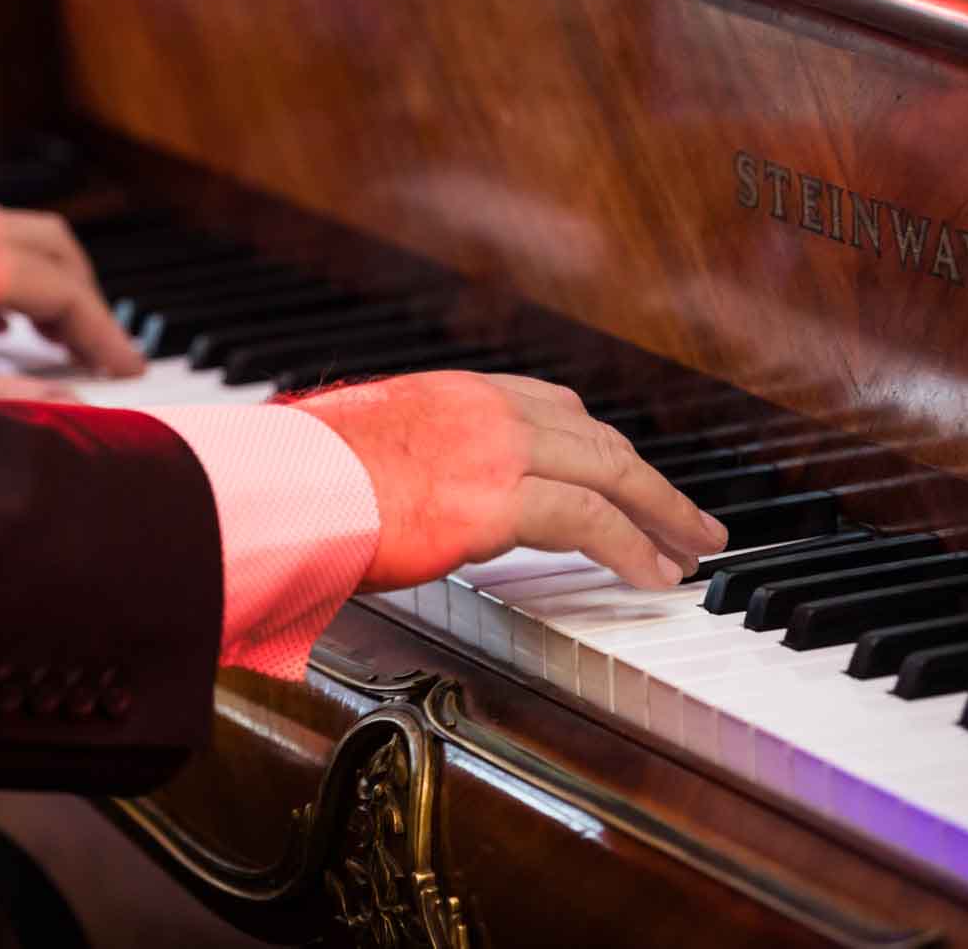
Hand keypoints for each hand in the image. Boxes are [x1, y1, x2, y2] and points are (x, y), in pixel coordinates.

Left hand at [0, 205, 143, 399]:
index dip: (105, 334)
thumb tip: (77, 406)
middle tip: (103, 348)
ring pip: (16, 236)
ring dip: (48, 281)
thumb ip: (11, 399)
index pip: (66, 291)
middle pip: (53, 246)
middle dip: (87, 296)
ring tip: (58, 337)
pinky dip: (9, 273)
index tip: (128, 372)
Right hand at [296, 372, 727, 590]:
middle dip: (648, 477)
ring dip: (660, 512)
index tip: (626, 469)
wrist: (277, 488)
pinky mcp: (498, 499)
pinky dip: (631, 547)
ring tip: (690, 548)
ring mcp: (495, 448)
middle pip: (596, 435)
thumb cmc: (296, 481)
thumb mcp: (355, 454)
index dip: (601, 443)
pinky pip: (590, 520)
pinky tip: (652, 574)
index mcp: (451, 394)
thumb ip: (397, 465)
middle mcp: (484, 408)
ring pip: (609, 470)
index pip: (553, 406)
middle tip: (684, 514)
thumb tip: (390, 498)